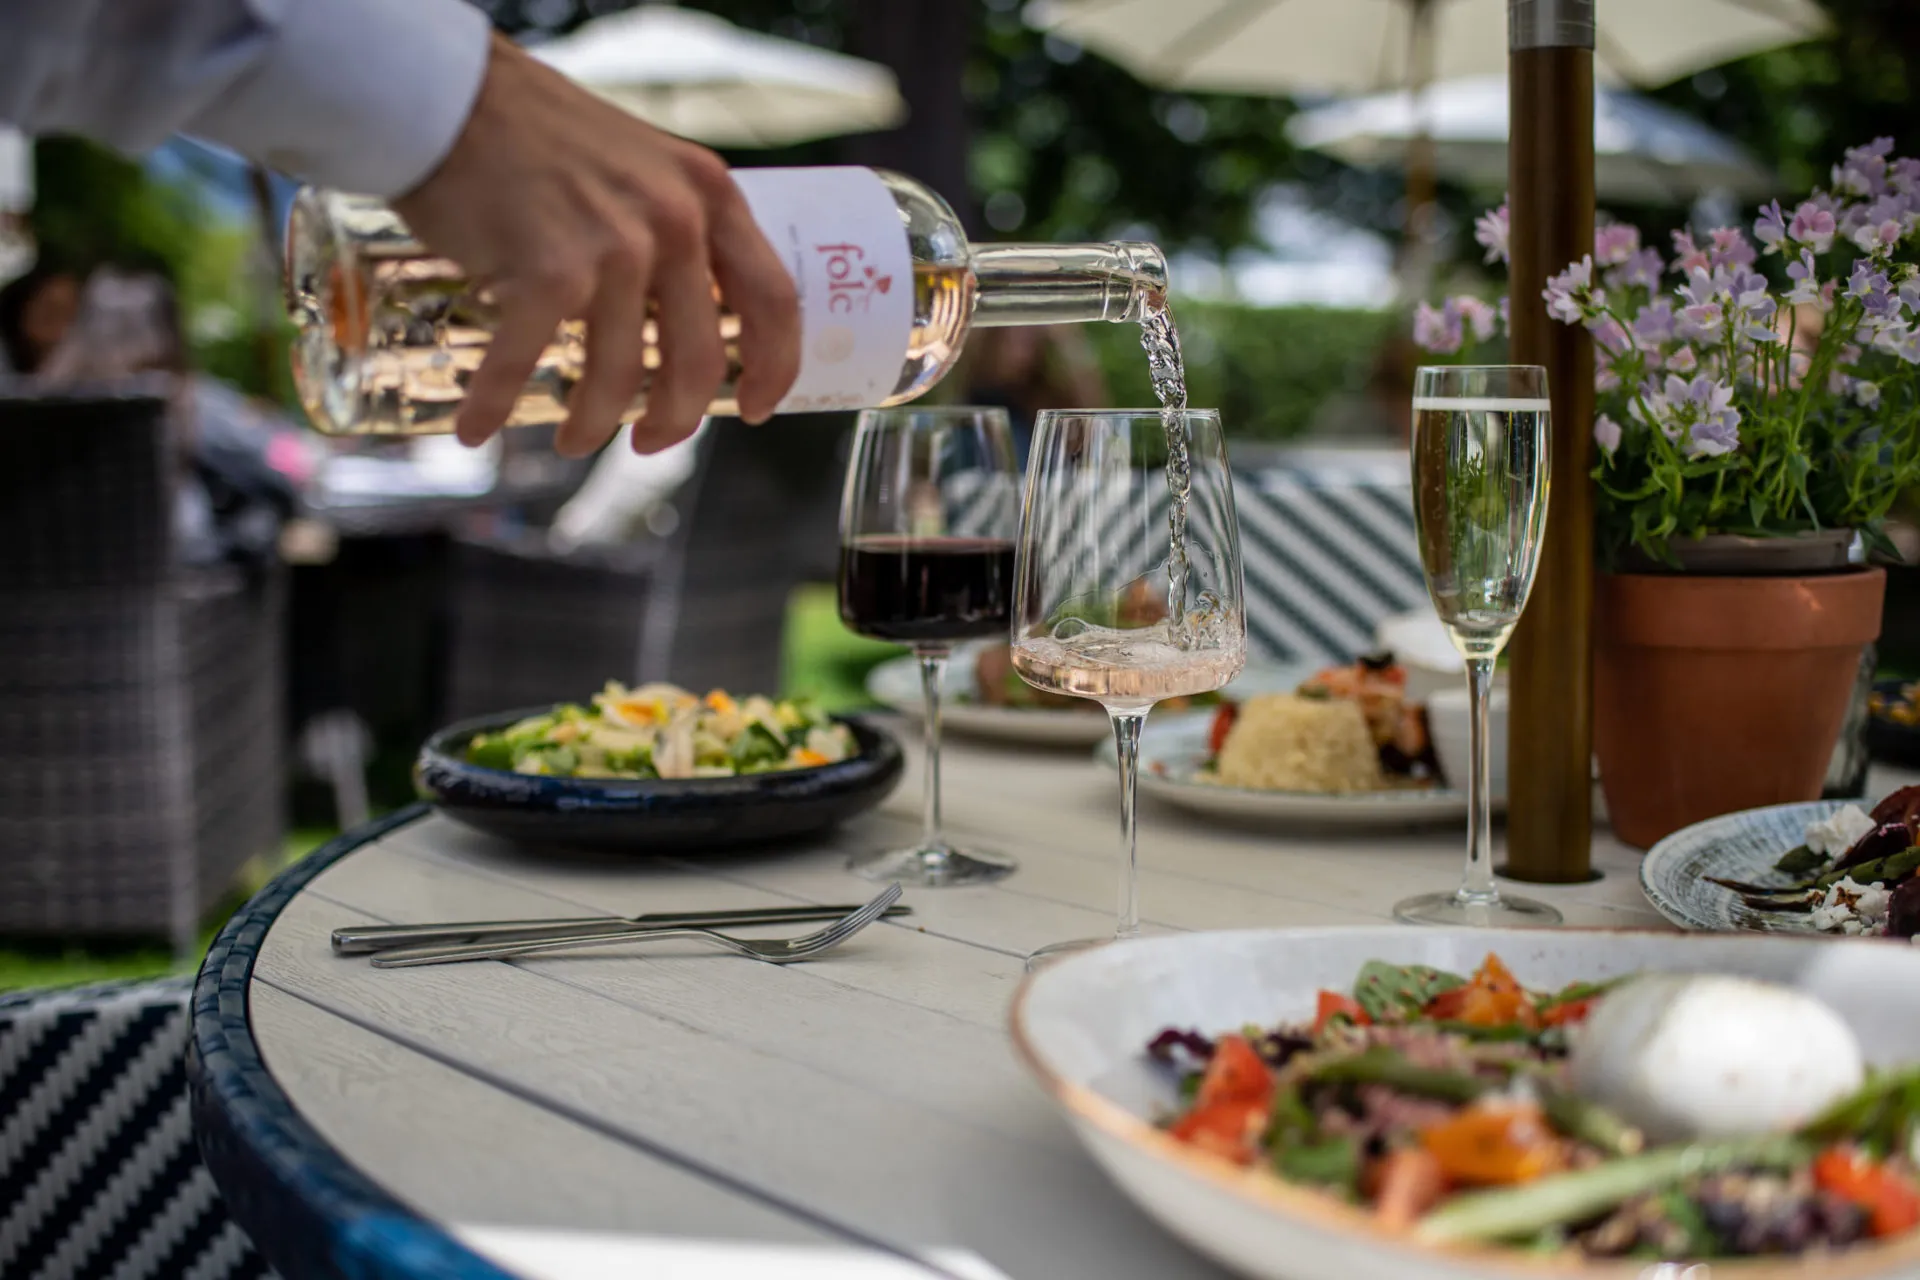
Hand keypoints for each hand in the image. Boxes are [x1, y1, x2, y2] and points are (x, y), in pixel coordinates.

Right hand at [394, 35, 799, 455]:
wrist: (449, 95)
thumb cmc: (537, 132)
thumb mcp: (643, 164)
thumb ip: (673, 224)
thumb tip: (688, 310)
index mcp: (708, 196)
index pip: (772, 301)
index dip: (772, 368)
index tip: (757, 408)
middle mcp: (672, 223)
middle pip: (696, 362)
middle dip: (673, 421)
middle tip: (649, 442)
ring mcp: (612, 249)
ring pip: (617, 378)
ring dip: (592, 425)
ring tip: (574, 440)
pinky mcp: (545, 271)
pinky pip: (526, 363)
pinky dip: (495, 404)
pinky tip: (480, 428)